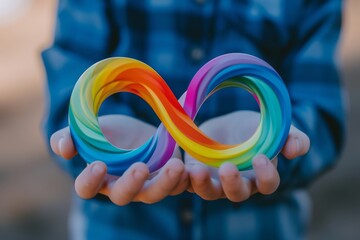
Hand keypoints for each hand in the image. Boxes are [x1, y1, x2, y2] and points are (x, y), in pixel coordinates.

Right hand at [50, 115, 188, 204]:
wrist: (142, 131)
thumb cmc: (112, 134)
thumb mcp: (91, 129)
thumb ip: (70, 136)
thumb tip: (62, 147)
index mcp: (100, 176)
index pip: (87, 188)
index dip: (90, 181)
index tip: (98, 164)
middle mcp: (124, 186)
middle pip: (124, 196)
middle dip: (131, 184)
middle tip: (140, 168)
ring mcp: (148, 185)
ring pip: (155, 193)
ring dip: (165, 183)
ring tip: (175, 166)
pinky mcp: (169, 179)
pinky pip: (177, 185)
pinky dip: (183, 179)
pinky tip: (189, 167)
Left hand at [185, 111, 309, 201]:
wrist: (221, 127)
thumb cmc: (250, 129)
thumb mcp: (271, 126)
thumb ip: (291, 136)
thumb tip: (298, 149)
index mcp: (258, 174)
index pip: (267, 184)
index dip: (266, 175)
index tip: (261, 157)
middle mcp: (236, 184)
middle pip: (236, 194)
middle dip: (232, 183)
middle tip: (227, 167)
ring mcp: (212, 182)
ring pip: (208, 192)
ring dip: (202, 183)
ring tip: (195, 168)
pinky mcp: (192, 176)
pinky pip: (183, 183)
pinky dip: (178, 177)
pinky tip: (175, 163)